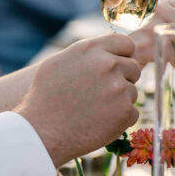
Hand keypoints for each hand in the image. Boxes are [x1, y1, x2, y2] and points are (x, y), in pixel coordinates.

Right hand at [17, 34, 139, 167]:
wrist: (41, 132)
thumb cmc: (44, 98)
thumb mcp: (58, 63)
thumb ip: (86, 53)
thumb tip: (105, 52)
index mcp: (92, 49)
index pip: (126, 43)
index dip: (123, 55)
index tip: (116, 67)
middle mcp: (109, 64)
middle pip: (134, 67)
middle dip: (123, 78)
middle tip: (101, 93)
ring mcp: (119, 88)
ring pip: (132, 91)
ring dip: (119, 100)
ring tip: (94, 110)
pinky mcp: (125, 111)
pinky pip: (132, 112)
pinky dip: (120, 119)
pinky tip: (99, 122)